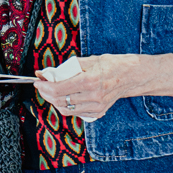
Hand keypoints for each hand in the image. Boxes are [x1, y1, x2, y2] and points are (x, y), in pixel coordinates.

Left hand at [32, 51, 172, 122]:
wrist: (134, 77)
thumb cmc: (114, 65)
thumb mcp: (91, 60)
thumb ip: (68, 67)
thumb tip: (48, 72)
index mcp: (90, 81)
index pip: (58, 89)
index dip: (44, 86)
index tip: (38, 81)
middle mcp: (93, 96)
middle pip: (59, 101)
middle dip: (46, 93)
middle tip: (42, 84)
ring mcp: (96, 107)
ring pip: (66, 109)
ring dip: (54, 101)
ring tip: (51, 91)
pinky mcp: (98, 112)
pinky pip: (76, 113)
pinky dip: (66, 105)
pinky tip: (65, 96)